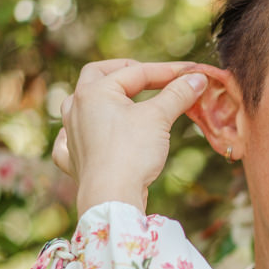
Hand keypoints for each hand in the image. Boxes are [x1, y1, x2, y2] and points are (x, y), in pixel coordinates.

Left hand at [52, 59, 208, 213]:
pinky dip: (82, 132)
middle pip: (98, 76)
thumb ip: (178, 94)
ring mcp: (70, 133)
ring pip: (81, 104)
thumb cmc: (132, 152)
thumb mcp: (159, 118)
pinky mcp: (72, 159)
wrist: (112, 197)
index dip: (167, 72)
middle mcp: (76, 107)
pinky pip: (70, 138)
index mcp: (94, 91)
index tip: (191, 74)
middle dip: (125, 72)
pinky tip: (88, 133)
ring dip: (102, 98)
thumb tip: (198, 79)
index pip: (136, 72)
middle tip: (149, 77)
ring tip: (121, 100)